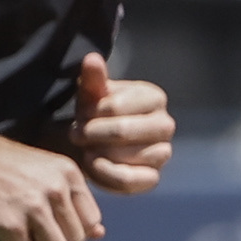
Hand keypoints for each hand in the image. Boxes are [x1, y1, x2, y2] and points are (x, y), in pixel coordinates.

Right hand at [0, 128, 106, 240]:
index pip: (91, 220)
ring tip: (24, 232)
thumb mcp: (47, 172)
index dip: (73, 227)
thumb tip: (99, 234)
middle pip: (76, 240)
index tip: (55, 222)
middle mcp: (57, 190)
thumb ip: (74, 202)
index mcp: (70, 174)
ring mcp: (34, 208)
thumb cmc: (5, 165)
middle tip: (35, 227)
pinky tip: (9, 236)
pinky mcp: (10, 225)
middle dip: (56, 239)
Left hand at [69, 54, 176, 193]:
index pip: (117, 107)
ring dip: (96, 153)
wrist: (90, 143)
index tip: (78, 115)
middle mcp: (165, 125)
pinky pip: (128, 181)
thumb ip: (93, 79)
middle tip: (75, 134)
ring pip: (125, 156)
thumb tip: (92, 59)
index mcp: (154, 98)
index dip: (90, 114)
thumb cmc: (92, 114)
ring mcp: (163, 153)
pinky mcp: (152, 178)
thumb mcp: (89, 94)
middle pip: (123, 131)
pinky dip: (104, 175)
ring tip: (84, 148)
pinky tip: (91, 164)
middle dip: (91, 134)